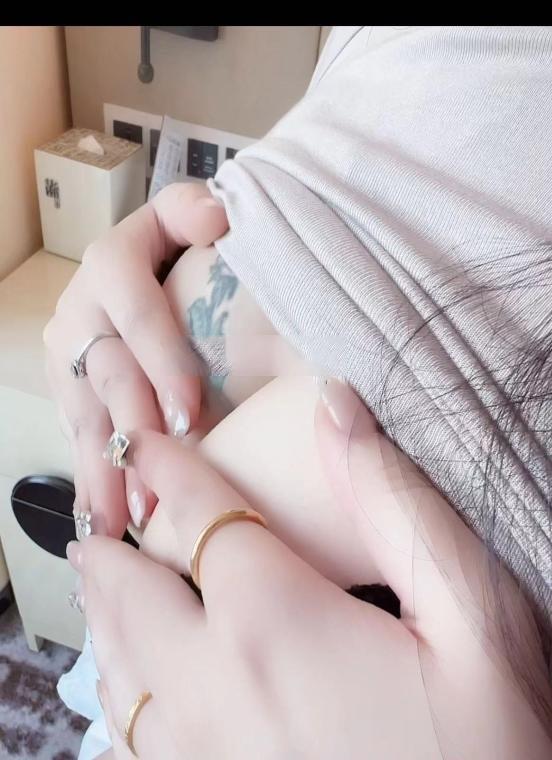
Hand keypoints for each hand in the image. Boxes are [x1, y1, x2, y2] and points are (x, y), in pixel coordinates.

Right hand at [44, 183, 227, 537]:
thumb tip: (217, 216)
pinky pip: (75, 437)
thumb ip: (190, 212)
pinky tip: (101, 525)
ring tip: (121, 523)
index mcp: (112, 264)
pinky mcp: (65, 389)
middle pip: (109, 373)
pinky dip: (90, 482)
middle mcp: (81, 311)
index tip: (190, 411)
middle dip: (135, 429)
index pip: (138, 313)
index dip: (162, 360)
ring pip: (86, 415)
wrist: (124, 270)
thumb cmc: (170, 249)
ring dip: (105, 471)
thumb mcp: (174, 219)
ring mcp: (67, 355)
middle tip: (160, 482)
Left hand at [67, 386, 549, 758]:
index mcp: (275, 625)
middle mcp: (218, 690)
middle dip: (112, 549)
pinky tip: (129, 684)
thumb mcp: (471, 614)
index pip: (200, 518)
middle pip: (134, 598)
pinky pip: (135, 742)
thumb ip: (395, 504)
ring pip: (120, 674)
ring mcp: (206, 757)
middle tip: (97, 522)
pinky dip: (120, 693)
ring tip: (98, 583)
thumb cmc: (494, 748)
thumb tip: (336, 407)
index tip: (146, 444)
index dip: (169, 469)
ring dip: (104, 617)